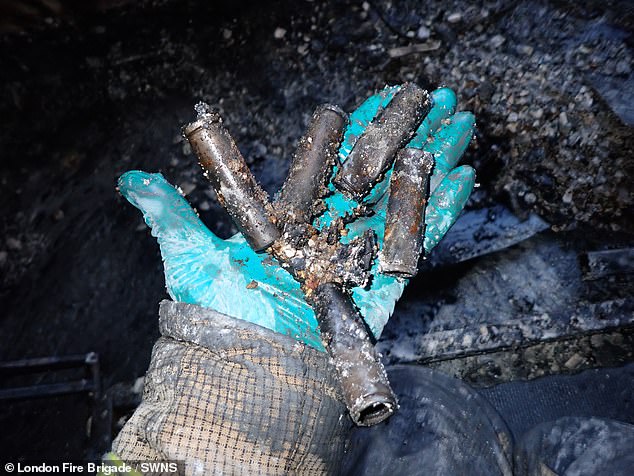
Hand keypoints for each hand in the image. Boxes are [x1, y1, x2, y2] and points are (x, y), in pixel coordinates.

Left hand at [118, 85, 474, 350]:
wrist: (246, 362)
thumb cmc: (218, 310)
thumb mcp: (188, 251)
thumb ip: (167, 211)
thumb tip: (131, 179)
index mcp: (298, 217)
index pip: (336, 162)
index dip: (360, 129)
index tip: (381, 96)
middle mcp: (333, 230)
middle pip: (379, 172)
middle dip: (409, 133)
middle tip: (436, 96)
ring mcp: (363, 253)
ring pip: (407, 197)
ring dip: (435, 158)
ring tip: (461, 122)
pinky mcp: (386, 280)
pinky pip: (422, 238)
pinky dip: (443, 207)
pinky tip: (464, 173)